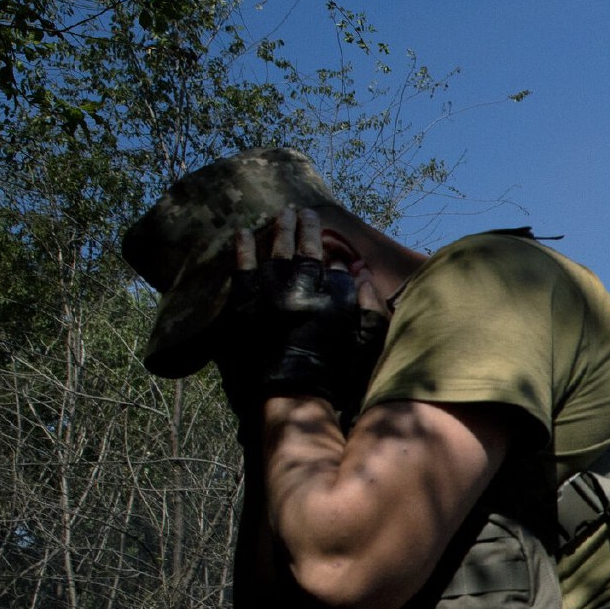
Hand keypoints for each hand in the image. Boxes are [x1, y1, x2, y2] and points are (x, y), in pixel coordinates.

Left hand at [216, 207, 389, 420]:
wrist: (288, 396)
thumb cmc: (331, 376)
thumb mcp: (362, 343)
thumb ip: (368, 308)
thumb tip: (360, 273)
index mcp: (331, 299)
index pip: (334, 268)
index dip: (334, 258)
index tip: (332, 251)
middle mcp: (302, 289)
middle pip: (307, 250)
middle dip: (307, 229)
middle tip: (305, 212)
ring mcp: (270, 292)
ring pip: (277, 250)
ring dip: (281, 229)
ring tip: (282, 212)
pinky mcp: (244, 302)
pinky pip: (242, 266)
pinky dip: (242, 248)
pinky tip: (241, 232)